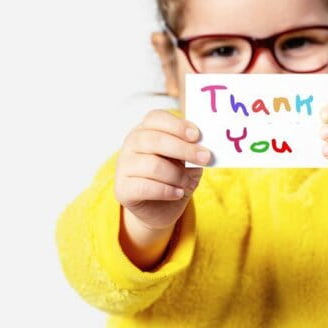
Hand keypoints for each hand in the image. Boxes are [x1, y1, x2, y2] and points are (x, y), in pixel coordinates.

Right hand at [115, 109, 210, 230]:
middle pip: (155, 140)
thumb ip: (191, 151)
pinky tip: (177, 193)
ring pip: (153, 165)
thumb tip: (204, 150)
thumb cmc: (172, 178)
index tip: (197, 135)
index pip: (155, 118)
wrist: (157, 209)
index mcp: (145, 130)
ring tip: (188, 182)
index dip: (177, 125)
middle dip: (184, 149)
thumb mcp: (184, 160)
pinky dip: (167, 191)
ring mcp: (123, 166)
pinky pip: (145, 187)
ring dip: (177, 175)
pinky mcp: (122, 189)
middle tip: (205, 158)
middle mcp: (131, 145)